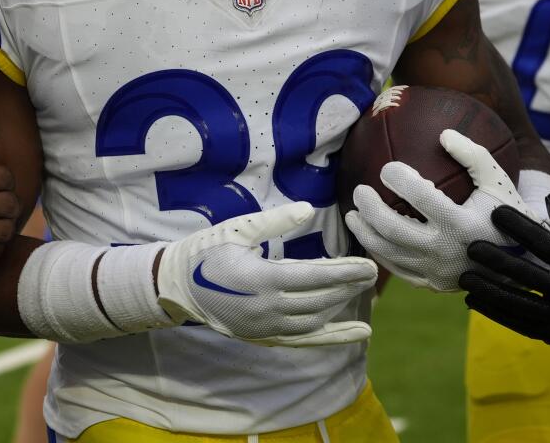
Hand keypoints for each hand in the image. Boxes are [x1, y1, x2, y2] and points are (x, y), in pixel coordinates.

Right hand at [156, 202, 377, 346]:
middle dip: (348, 286)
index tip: (369, 265)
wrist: (177, 285)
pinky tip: (360, 334)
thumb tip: (308, 210)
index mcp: (261, 279)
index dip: (344, 272)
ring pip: (315, 319)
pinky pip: (307, 340)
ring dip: (340, 305)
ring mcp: (266, 327)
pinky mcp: (264, 337)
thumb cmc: (206, 251)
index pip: (314, 277)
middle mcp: (267, 308)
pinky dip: (335, 337)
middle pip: (320, 300)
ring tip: (360, 290)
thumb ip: (275, 222)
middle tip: (372, 272)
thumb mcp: (238, 229)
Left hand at [345, 129, 532, 291]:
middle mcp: (448, 252)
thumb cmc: (506, 213)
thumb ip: (474, 155)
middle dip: (370, 208)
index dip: (399, 179)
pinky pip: (397, 269)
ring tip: (352, 215)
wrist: (523, 262)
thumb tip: (443, 134)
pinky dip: (378, 252)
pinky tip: (369, 237)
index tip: (387, 168)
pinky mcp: (432, 285)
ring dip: (365, 232)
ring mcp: (438, 272)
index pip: (421, 198)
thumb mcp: (499, 181)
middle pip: (394, 229)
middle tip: (359, 191)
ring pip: (388, 252)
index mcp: (464, 224)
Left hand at [461, 194, 549, 357]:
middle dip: (497, 261)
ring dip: (488, 290)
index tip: (496, 213)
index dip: (520, 227)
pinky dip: (494, 312)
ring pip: (517, 304)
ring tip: (464, 278)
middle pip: (527, 276)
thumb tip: (549, 199)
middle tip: (471, 247)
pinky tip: (474, 300)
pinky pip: (518, 324)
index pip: (546, 245)